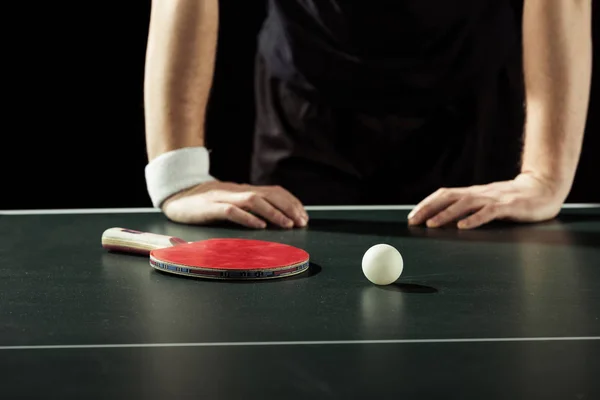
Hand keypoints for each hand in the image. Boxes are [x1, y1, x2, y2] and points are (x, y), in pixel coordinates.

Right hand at [161, 181, 308, 228]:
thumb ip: (249, 206)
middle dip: (288, 208)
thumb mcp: (232, 201)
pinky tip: (259, 226)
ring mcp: (223, 198)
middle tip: (301, 222)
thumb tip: (274, 217)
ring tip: (287, 224)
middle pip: (269, 195)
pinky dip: (247, 218)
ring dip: (273, 213)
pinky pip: (231, 211)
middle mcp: (237, 191)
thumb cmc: (206, 203)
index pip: (274, 191)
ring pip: (253, 201)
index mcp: (244, 190)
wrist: (176, 196)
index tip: (304, 216)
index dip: (291, 202)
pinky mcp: (210, 208)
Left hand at [407, 173, 566, 228]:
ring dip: (446, 215)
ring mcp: (494, 199)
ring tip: (432, 225)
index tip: (411, 217)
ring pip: (465, 204)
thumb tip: (444, 220)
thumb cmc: (513, 200)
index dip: (426, 204)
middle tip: (413, 221)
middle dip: (428, 209)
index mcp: (473, 193)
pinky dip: (474, 219)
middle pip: (449, 197)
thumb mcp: (487, 202)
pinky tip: (463, 227)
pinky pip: (488, 212)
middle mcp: (480, 193)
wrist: (544, 189)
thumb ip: (469, 208)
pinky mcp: (509, 207)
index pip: (444, 195)